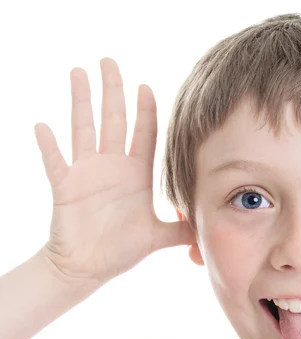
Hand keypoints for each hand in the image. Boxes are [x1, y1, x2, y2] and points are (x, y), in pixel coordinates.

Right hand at [35, 58, 195, 286]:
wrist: (88, 268)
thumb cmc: (120, 249)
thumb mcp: (158, 237)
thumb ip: (183, 229)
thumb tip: (211, 229)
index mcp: (135, 174)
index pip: (143, 134)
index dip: (145, 110)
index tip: (146, 86)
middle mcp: (112, 167)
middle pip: (114, 120)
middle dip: (113, 91)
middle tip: (110, 61)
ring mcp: (86, 174)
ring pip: (84, 129)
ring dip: (81, 102)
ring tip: (79, 72)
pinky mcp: (65, 187)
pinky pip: (55, 162)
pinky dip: (49, 146)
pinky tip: (43, 126)